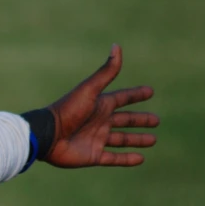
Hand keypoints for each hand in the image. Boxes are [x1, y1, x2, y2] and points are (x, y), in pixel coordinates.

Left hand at [44, 44, 158, 167]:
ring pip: (122, 139)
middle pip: (125, 119)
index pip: (122, 98)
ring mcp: (97, 139)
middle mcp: (100, 121)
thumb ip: (106, 72)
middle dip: (140, 120)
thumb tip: (117, 46)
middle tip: (157, 120)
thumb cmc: (68, 110)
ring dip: (137, 139)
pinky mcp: (93, 155)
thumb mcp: (90, 90)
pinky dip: (127, 159)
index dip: (136, 94)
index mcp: (99, 104)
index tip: (150, 91)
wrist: (48, 135)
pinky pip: (114, 158)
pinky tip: (141, 159)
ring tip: (153, 140)